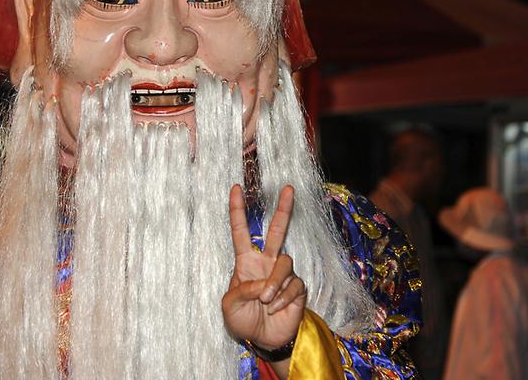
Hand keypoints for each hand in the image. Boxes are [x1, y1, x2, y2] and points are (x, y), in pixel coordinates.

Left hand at [222, 184, 306, 355]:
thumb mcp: (230, 306)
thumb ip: (240, 291)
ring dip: (274, 283)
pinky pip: (294, 284)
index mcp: (246, 262)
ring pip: (285, 262)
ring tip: (266, 301)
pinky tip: (276, 309)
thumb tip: (261, 283)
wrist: (264, 340)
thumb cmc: (243, 320)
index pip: (241, 232)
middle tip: (288, 188)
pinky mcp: (298, 287)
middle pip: (276, 230)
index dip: (237, 210)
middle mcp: (266, 263)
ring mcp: (283, 274)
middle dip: (283, 209)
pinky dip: (283, 298)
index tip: (235, 188)